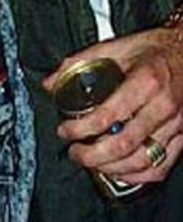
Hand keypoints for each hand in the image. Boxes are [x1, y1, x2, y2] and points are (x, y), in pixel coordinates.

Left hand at [43, 26, 182, 182]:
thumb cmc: (155, 48)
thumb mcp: (115, 47)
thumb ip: (79, 62)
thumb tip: (51, 83)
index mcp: (145, 83)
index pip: (107, 116)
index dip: (80, 129)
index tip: (65, 131)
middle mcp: (164, 107)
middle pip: (124, 144)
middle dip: (92, 155)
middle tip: (75, 153)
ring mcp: (177, 125)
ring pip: (143, 160)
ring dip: (112, 168)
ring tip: (91, 163)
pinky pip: (162, 165)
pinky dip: (138, 175)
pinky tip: (120, 171)